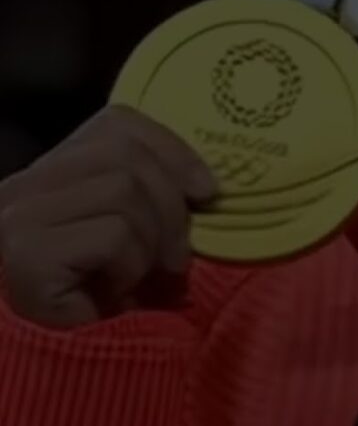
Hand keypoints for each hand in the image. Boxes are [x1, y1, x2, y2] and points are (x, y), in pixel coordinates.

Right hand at [0, 105, 216, 327]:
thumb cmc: (106, 299)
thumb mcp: (137, 233)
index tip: (206, 189)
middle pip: (125, 153)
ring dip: (152, 241)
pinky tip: (114, 291)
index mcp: (50, 172)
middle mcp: (22, 186)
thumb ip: (152, 194)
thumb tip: (206, 182)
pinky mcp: (25, 252)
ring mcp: (17, 216)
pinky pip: (113, 235)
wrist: (68, 366)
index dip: (172, 149)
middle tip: (177, 255)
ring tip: (141, 276)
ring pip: (122, 190)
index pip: (116, 123)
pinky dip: (131, 266)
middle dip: (170, 205)